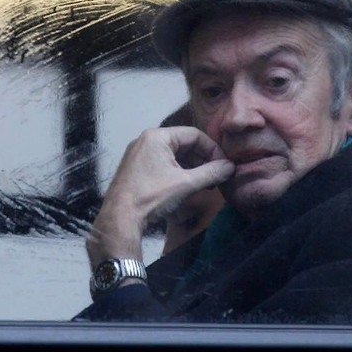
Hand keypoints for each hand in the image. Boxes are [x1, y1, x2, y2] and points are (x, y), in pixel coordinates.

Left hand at [86, 126, 233, 268]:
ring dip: (192, 167)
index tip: (224, 165)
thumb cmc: (151, 196)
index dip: (212, 149)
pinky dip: (178, 172)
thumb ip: (211, 173)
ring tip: (205, 184)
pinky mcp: (136, 167)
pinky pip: (162, 163)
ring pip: (173, 155)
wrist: (120, 217)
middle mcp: (146, 140)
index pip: (194, 135)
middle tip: (217, 176)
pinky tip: (188, 186)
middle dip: (203, 160)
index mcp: (157, 137)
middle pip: (183, 144)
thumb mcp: (186, 184)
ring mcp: (139, 154)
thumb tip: (230, 167)